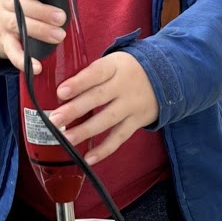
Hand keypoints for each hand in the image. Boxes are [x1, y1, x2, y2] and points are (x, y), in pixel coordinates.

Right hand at [0, 0, 67, 72]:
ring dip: (39, 30)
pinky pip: (12, 52)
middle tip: (61, 17)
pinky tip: (36, 67)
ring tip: (59, 36)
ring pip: (17, 25)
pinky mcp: (5, 43)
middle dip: (40, 11)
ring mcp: (4, 24)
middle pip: (18, 5)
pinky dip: (23, 60)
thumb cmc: (23, 7)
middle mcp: (4, 5)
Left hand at [51, 51, 159, 165]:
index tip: (61, 92)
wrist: (166, 78)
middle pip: (98, 98)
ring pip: (107, 120)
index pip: (95, 73)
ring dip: (86, 131)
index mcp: (114, 67)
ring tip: (66, 138)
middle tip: (55, 119)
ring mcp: (131, 106)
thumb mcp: (113, 62)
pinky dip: (105, 149)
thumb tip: (62, 89)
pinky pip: (119, 137)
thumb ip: (92, 73)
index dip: (78, 83)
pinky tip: (89, 158)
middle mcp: (123, 87)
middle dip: (75, 110)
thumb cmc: (127, 70)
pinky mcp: (137, 122)